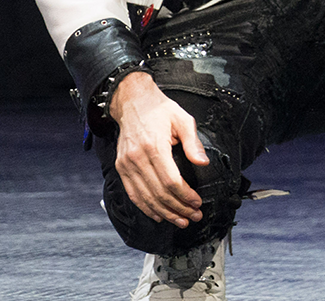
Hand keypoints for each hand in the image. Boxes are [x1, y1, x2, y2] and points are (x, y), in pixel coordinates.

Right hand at [110, 71, 209, 226]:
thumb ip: (193, 142)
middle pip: (159, 193)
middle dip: (178, 208)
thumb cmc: (159, 110)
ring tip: (179, 221)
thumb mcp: (182, 119)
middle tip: (193, 217)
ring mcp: (126, 165)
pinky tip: (158, 215)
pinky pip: (133, 194)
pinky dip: (146, 207)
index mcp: (154, 147)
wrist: (132, 102)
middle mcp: (137, 159)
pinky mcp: (121, 168)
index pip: (171, 181)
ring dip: (164, 212)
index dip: (185, 196)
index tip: (198, 203)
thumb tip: (203, 163)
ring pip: (145, 197)